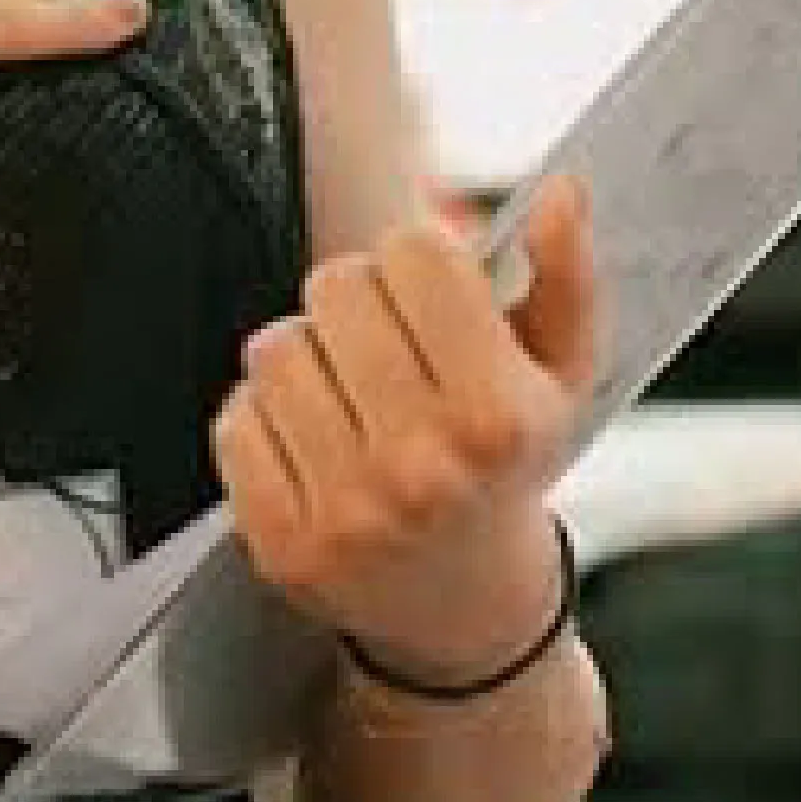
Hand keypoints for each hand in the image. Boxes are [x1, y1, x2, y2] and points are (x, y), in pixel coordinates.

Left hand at [212, 175, 603, 675]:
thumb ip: (566, 276)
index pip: (415, 252)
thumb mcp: (561, 377)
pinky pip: (234, 420)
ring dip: (306, 355)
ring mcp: (346, 510)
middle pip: (335, 286)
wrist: (468, 608)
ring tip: (345, 391)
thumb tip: (558, 194)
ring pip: (274, 347)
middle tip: (384, 344)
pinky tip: (311, 442)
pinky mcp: (281, 544)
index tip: (431, 297)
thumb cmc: (508, 470)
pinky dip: (264, 418)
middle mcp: (422, 465)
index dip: (420, 262)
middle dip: (358, 300)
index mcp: (498, 413)